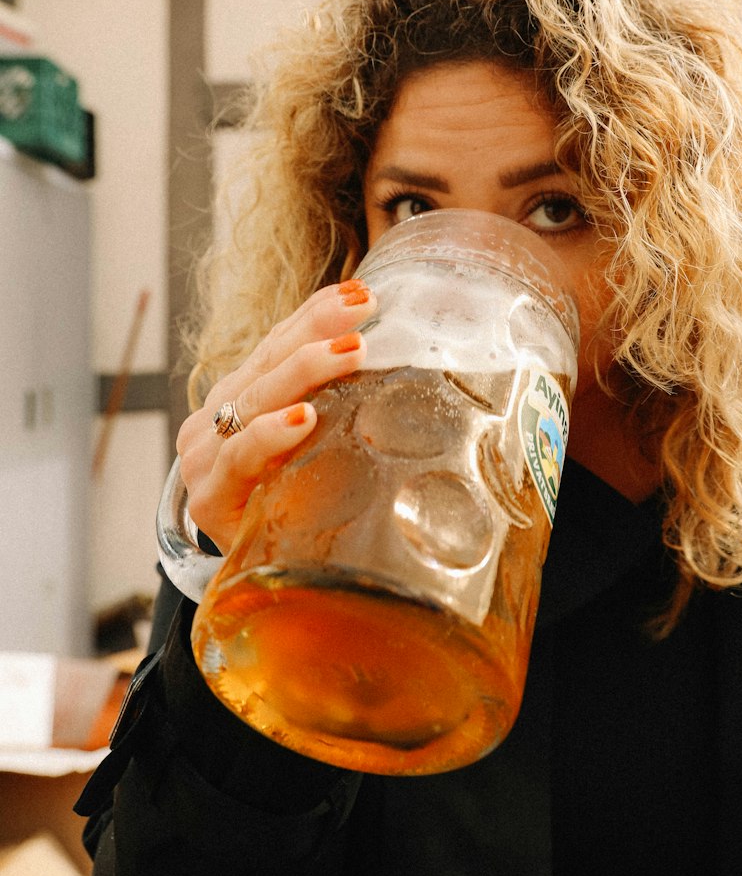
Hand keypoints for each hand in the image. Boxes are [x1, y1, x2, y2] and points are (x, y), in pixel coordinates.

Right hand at [175, 280, 373, 552]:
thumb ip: (334, 407)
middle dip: (317, 330)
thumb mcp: (311, 448)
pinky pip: (240, 455)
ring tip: (350, 352)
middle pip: (268, 362)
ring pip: (256, 398)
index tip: (360, 292)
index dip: (314, 314)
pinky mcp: (210, 497)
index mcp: (239, 398)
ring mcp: (206, 457)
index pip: (276, 344)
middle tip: (363, 309)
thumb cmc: (287, 506)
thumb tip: (400, 362)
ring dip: (304, 370)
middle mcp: (214, 419)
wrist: (254, 583)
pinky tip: (302, 418)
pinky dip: (270, 433)